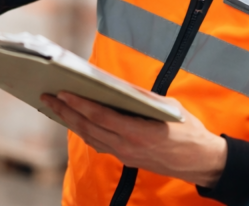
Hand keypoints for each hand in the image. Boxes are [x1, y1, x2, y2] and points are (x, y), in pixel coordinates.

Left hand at [41, 92, 226, 187]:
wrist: (201, 162)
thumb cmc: (188, 131)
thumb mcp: (168, 107)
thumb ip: (142, 98)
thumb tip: (117, 85)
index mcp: (139, 133)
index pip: (100, 117)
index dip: (79, 104)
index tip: (62, 92)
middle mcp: (128, 147)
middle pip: (88, 128)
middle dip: (65, 112)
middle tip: (47, 97)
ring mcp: (126, 155)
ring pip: (90, 138)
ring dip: (71, 122)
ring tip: (55, 107)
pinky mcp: (127, 159)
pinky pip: (100, 144)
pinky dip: (85, 131)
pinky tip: (76, 121)